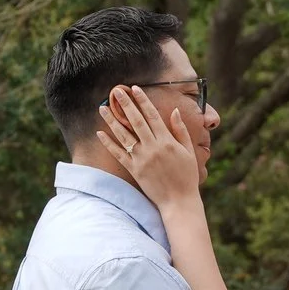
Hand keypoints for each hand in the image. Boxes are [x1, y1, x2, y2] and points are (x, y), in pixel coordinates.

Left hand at [98, 85, 202, 206]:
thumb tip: (175, 111)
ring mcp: (141, 159)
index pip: (152, 115)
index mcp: (167, 141)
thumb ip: (181, 131)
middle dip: (125, 104)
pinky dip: (109, 144)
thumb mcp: (188, 151)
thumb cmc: (186, 176)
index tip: (135, 88)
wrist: (178, 201)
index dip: (143, 100)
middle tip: (116, 91)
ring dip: (112, 120)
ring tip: (102, 107)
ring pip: (123, 135)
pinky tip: (100, 133)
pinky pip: (118, 154)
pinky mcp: (134, 170)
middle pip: (136, 121)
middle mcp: (152, 147)